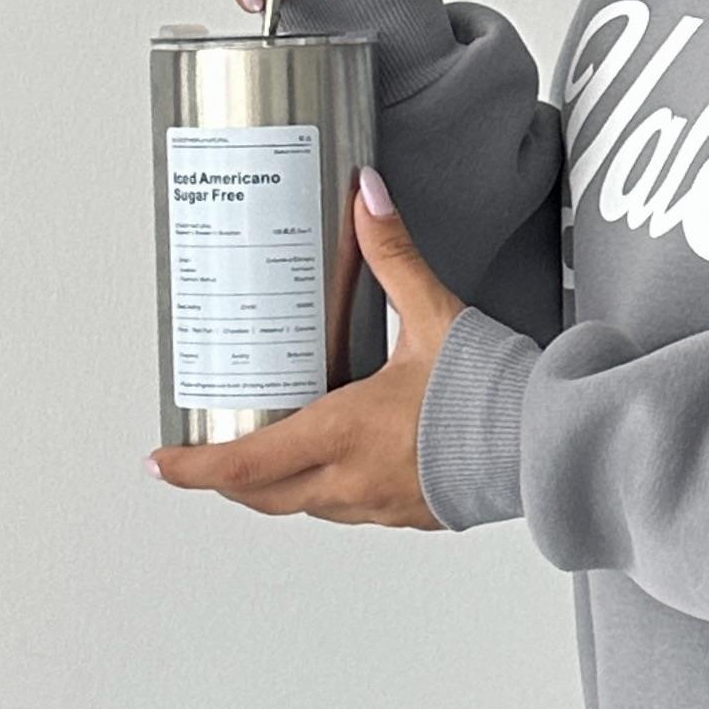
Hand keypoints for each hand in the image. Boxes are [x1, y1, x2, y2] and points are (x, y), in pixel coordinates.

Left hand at [148, 172, 465, 525]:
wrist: (549, 442)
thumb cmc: (494, 390)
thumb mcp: (434, 314)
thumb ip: (393, 255)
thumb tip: (367, 194)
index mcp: (343, 434)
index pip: (243, 466)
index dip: (193, 466)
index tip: (159, 461)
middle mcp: (351, 481)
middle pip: (262, 496)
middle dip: (226, 478)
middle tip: (203, 456)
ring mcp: (380, 505)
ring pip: (305, 506)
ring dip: (278, 486)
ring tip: (266, 451)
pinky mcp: (411, 514)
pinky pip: (349, 510)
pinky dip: (327, 490)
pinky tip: (341, 461)